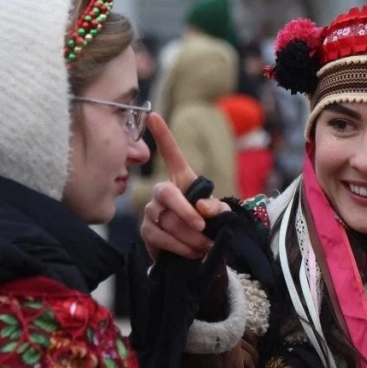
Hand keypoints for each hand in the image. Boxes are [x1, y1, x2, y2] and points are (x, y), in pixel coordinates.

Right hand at [140, 112, 229, 260]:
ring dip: (190, 236)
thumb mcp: (219, 215)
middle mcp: (162, 192)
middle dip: (185, 211)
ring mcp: (152, 211)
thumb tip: (201, 207)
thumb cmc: (209, 227)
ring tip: (205, 245)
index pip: (171, 155)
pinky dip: (180, 247)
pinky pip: (161, 237)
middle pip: (167, 194)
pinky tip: (192, 252)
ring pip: (167, 221)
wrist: (197, 252)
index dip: (163, 136)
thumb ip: (215, 208)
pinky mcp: (147, 231)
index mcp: (182, 180)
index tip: (154, 115)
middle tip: (202, 227)